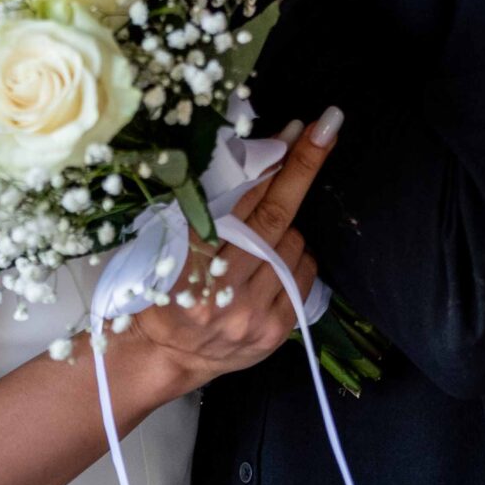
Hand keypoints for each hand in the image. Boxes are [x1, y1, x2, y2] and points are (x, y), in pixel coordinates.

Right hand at [130, 110, 342, 392]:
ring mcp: (251, 315)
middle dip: (302, 169)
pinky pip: (304, 275)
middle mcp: (220, 293)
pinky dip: (296, 257)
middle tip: (324, 130)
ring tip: (261, 239)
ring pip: (292, 244)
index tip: (299, 129)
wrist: (166, 355)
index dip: (271, 164)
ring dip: (286, 228)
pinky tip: (276, 261)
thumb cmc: (161, 289)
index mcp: (184, 265)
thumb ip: (204, 209)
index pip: (238, 204)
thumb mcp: (164, 245)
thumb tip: (256, 156)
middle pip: (273, 219)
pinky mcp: (274, 331)